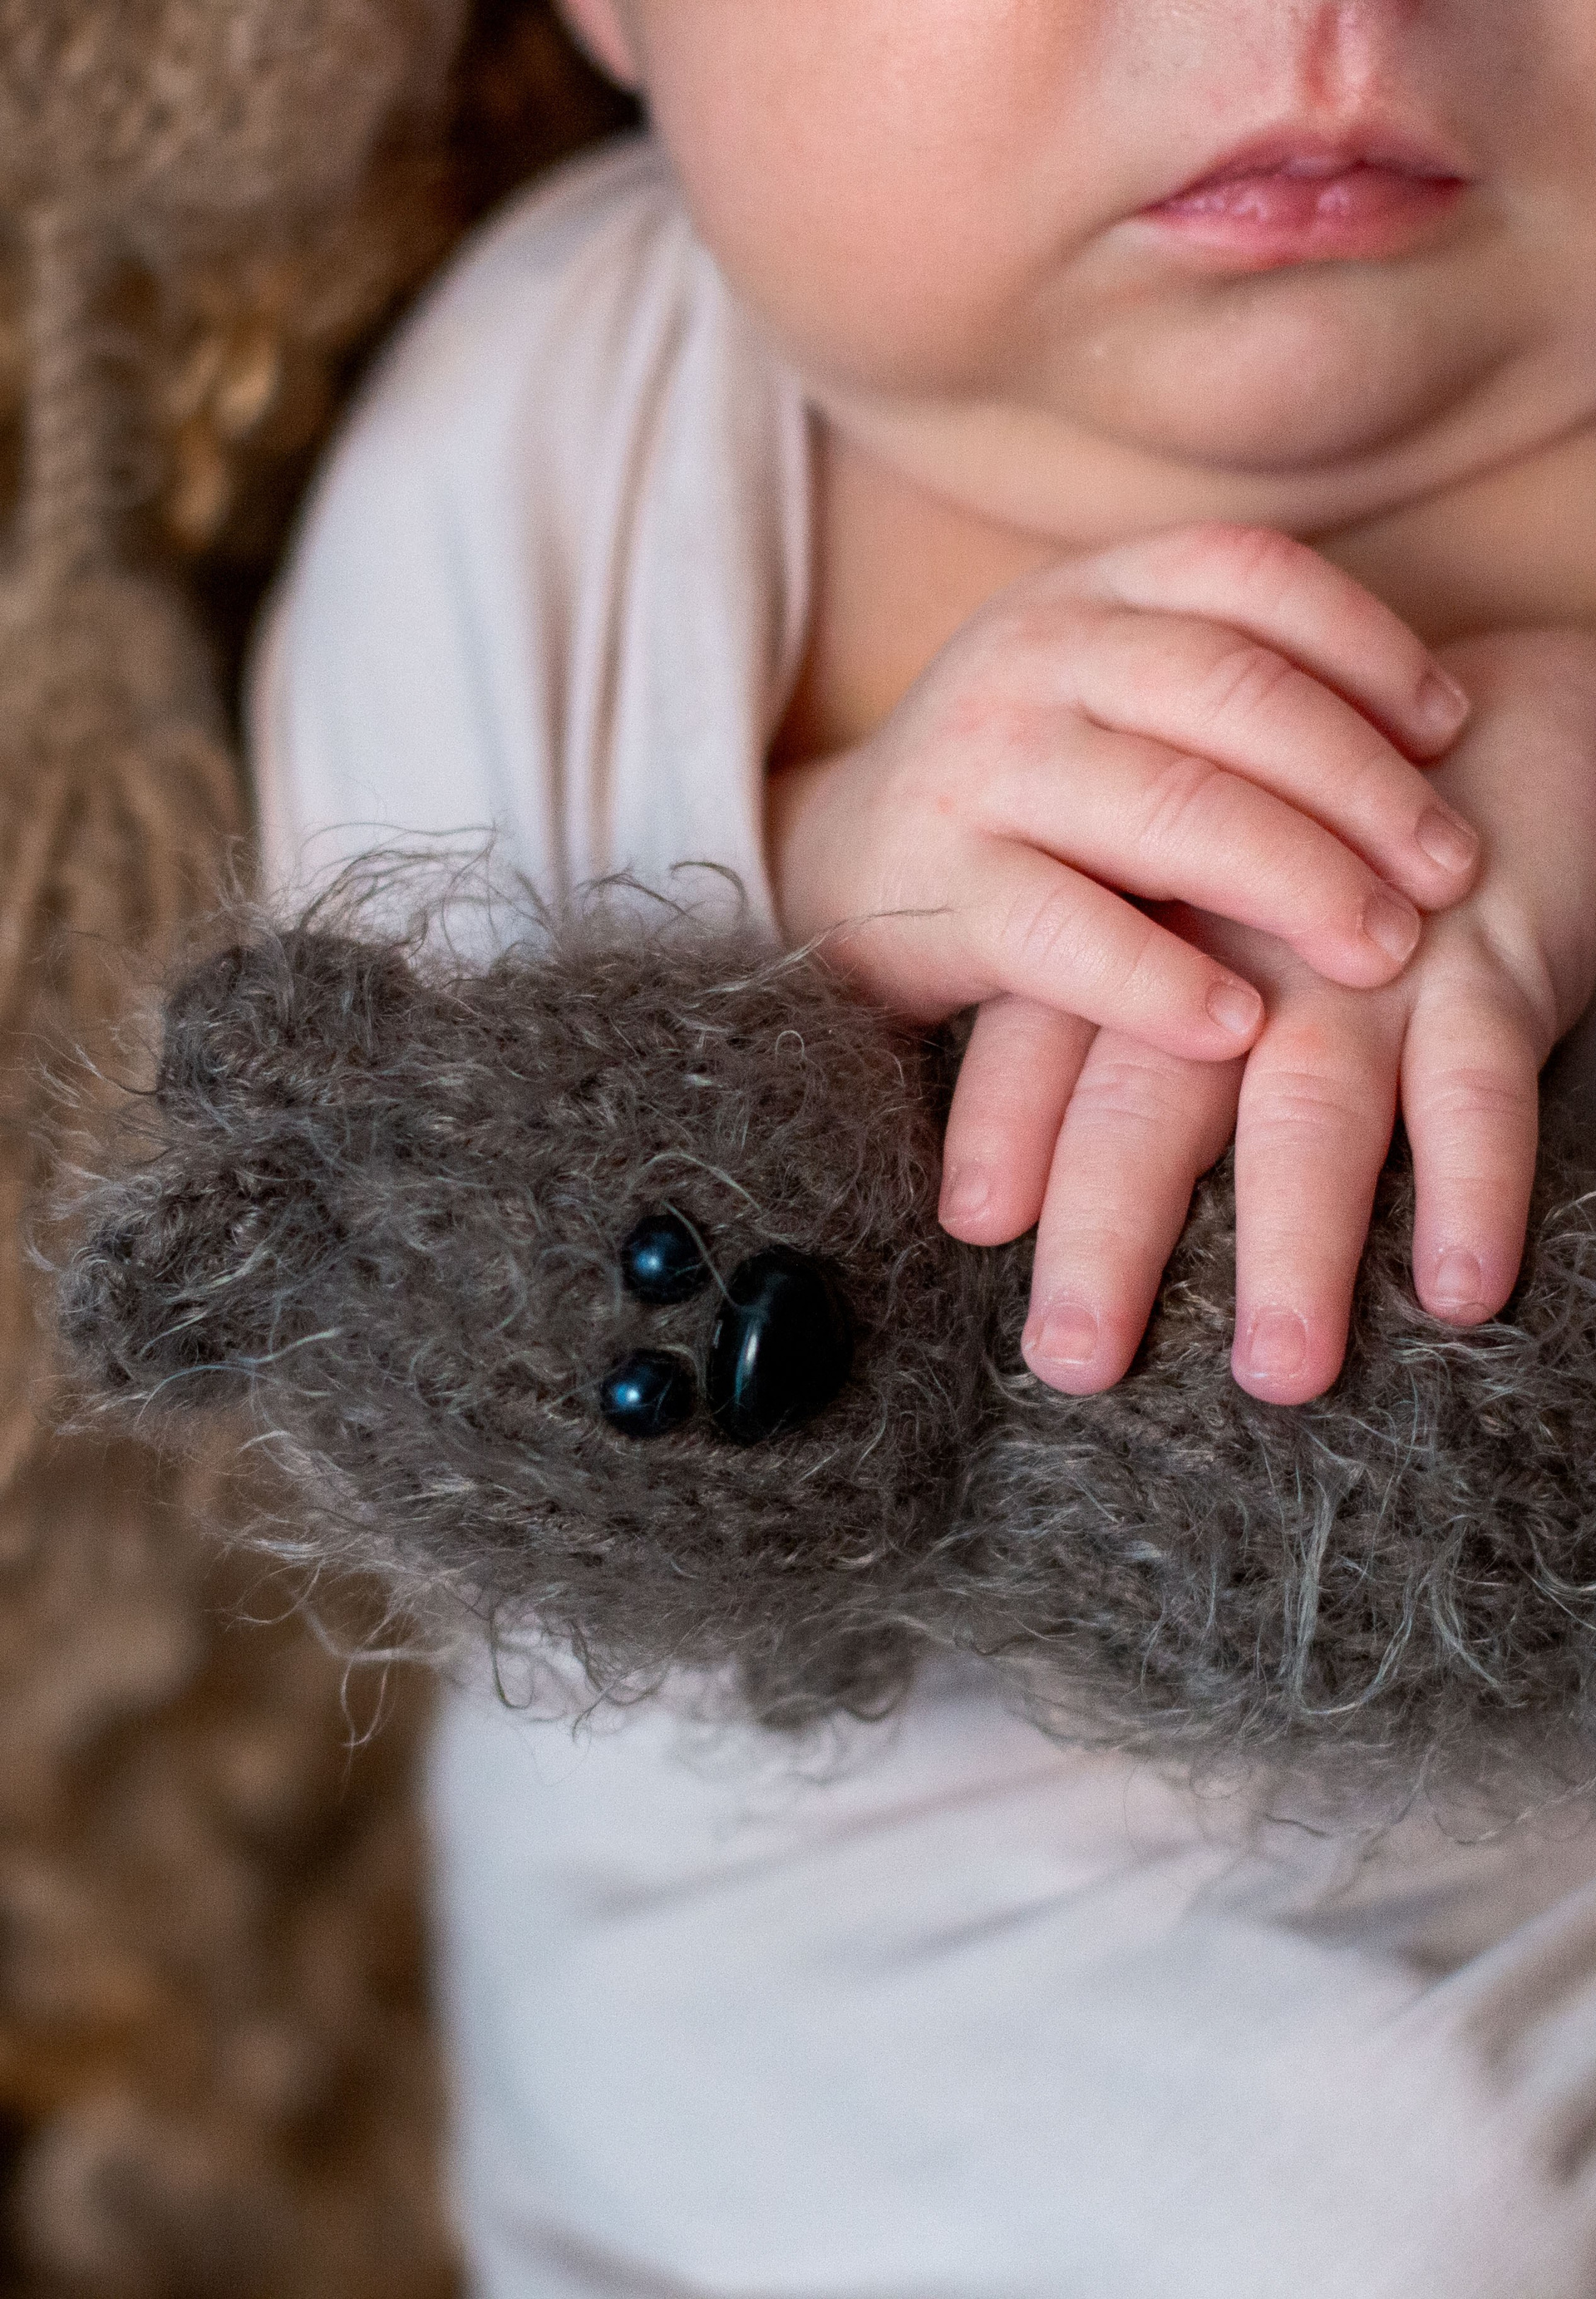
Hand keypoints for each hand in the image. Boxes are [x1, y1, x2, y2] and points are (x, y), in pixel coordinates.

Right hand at [770, 522, 1478, 1070]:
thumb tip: (1430, 741)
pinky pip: (1065, 933)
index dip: (1369, 649)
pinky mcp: (935, 890)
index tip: (1449, 733)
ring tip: (1383, 951)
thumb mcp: (1109, 703)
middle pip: (1233, 693)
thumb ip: (1228, 698)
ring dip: (1297, 881)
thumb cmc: (1023, 795)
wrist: (836, 869)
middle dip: (1362, 787)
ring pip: (1168, 807)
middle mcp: (1029, 658)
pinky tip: (1238, 1026)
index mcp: (1088, 594)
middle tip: (1449, 872)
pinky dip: (1161, 981)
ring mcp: (977, 770)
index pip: (1251, 578)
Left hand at [967, 628, 1595, 1404]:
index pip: (1047, 1033)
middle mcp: (1234, 948)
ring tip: (1280, 1370)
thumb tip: (984, 1202)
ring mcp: (1363, 961)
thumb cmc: (1309, 863)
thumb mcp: (1192, 927)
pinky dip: (1474, 1184)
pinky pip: (1480, 1084)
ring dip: (1296, 1242)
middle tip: (1074, 1357)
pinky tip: (1459, 1288)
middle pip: (1151, 1093)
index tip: (968, 1224)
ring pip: (1312, 1105)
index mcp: (1146, 933)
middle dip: (1109, 1227)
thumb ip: (1096, 1039)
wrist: (1500, 723)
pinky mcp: (1490, 963)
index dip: (1003, 1123)